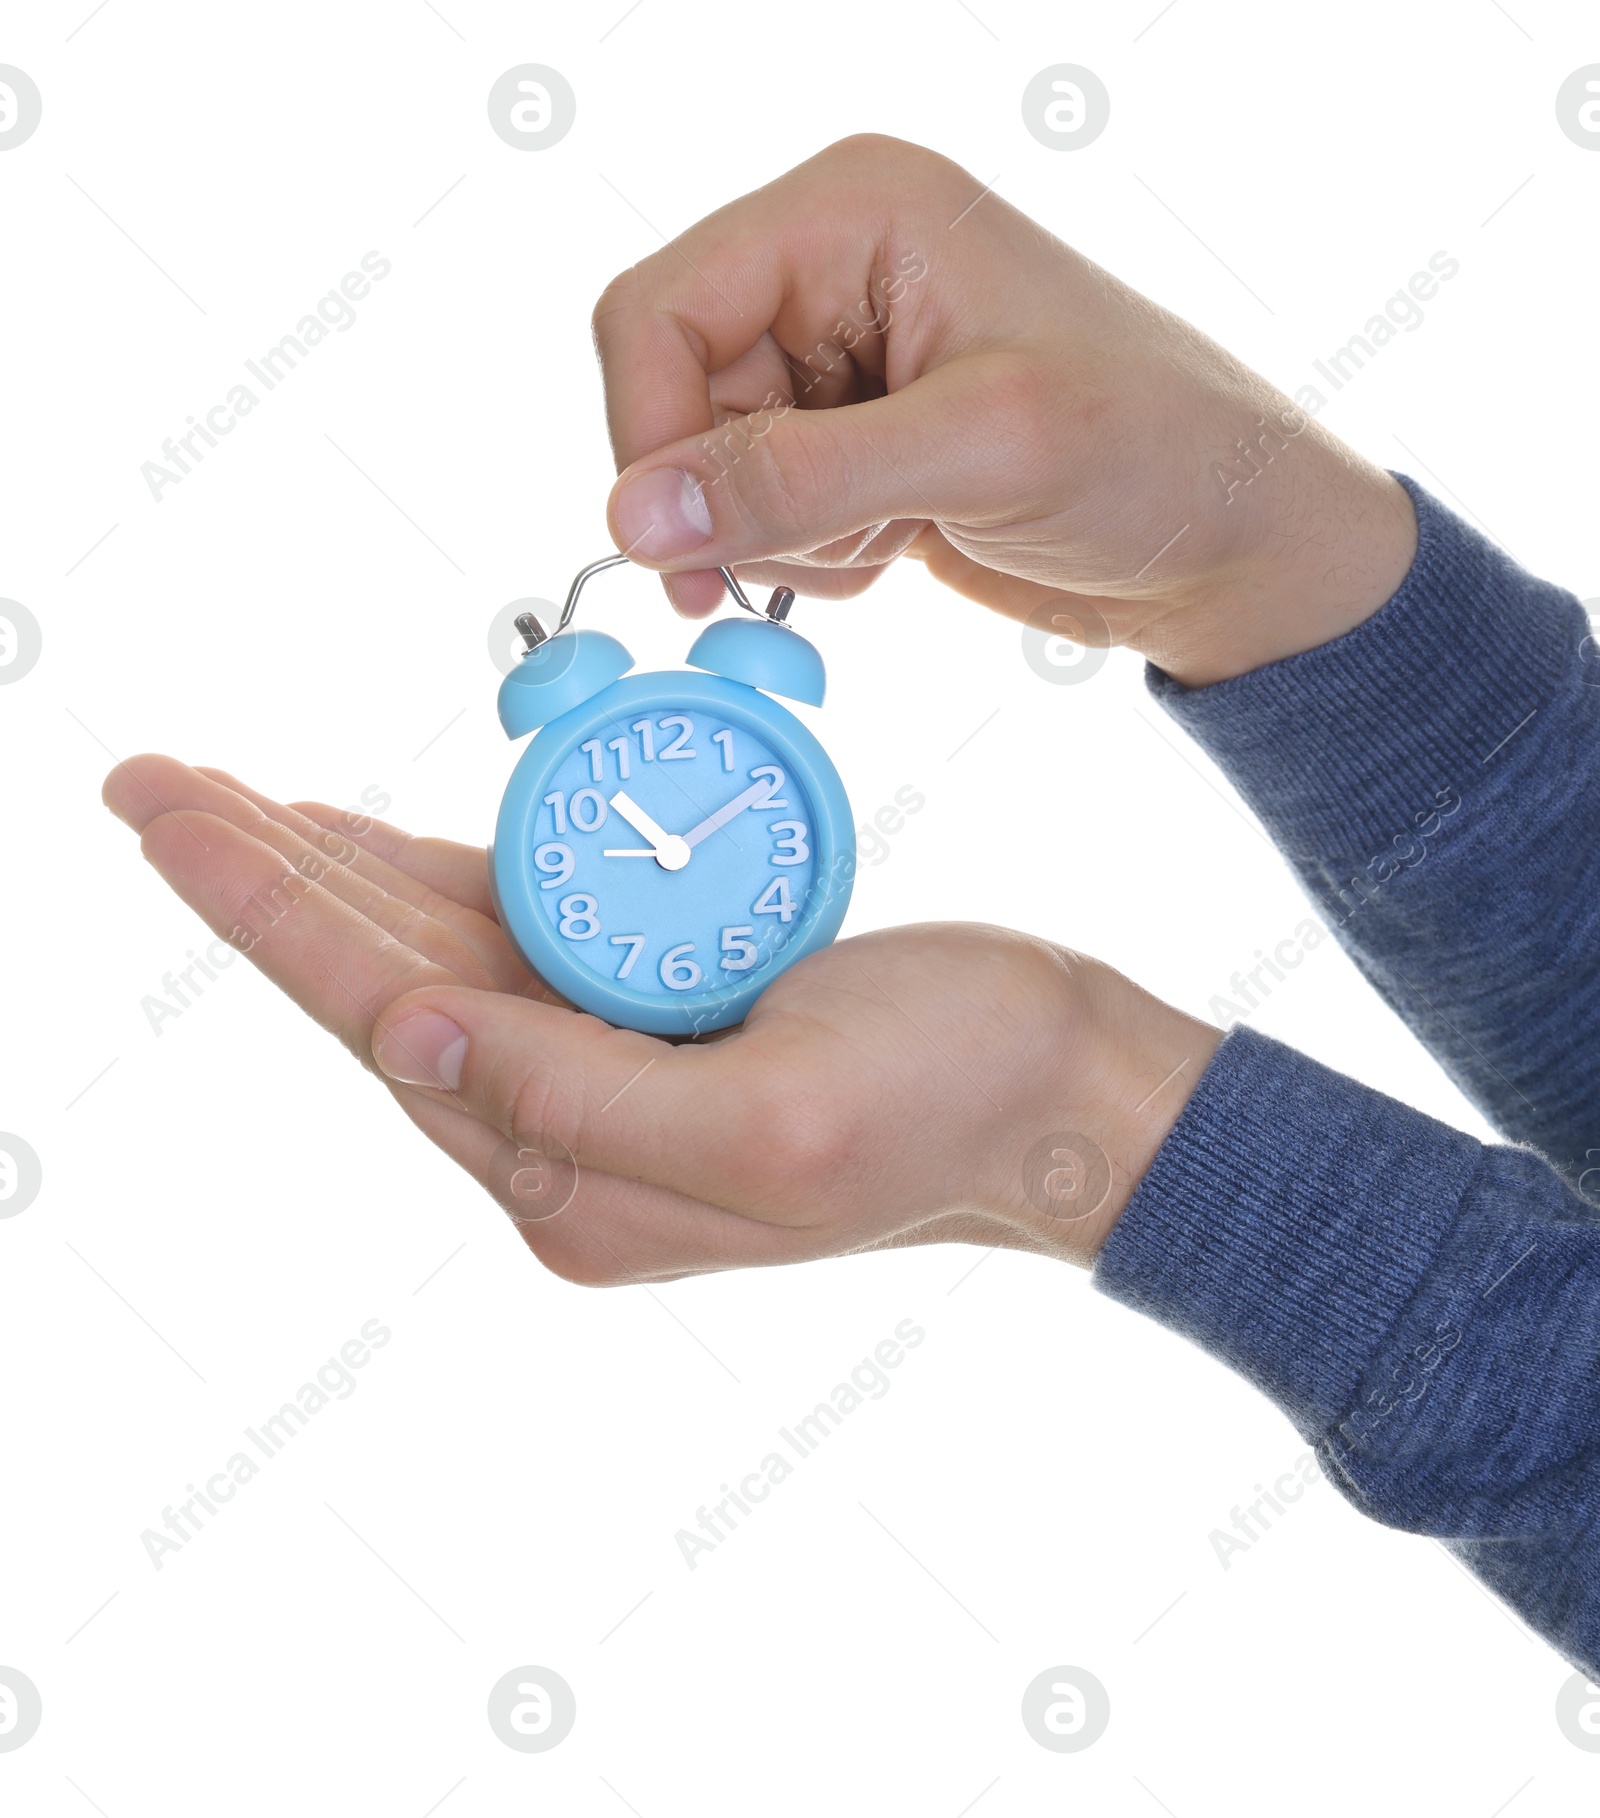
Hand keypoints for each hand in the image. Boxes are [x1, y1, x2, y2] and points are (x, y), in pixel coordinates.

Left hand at [103, 756, 1218, 1282]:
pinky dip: (444, 881)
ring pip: (438, 957)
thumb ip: (577, 1095)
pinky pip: (523, 941)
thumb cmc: (954, 1103)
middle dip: (269, 879)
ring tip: (229, 801)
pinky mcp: (658, 1027)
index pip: (385, 1017)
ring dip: (337, 873)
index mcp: (585, 1178)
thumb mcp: (771, 1119)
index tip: (167, 808)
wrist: (1065, 1098)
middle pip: (384, 983)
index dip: (268, 907)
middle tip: (157, 783)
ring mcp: (613, 1084)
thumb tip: (404, 1034)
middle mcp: (576, 1142)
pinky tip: (375, 844)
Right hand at [593, 134, 1416, 686]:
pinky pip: (764, 508)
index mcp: (855, 212)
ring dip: (778, 533)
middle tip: (816, 555)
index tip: (678, 542)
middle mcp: (834, 272)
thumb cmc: (1157, 452)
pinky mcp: (859, 445)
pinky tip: (896, 549)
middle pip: (676, 390)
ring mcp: (843, 364)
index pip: (661, 308)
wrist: (1236, 542)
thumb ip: (798, 477)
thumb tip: (635, 516)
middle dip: (727, 494)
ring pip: (714, 464)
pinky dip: (808, 554)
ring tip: (888, 541)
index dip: (651, 430)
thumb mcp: (979, 454)